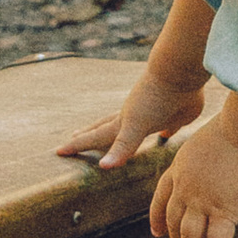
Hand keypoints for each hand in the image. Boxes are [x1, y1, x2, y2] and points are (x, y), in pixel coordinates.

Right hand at [58, 62, 207, 168]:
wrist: (179, 71)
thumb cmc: (158, 99)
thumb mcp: (136, 125)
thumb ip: (122, 146)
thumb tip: (103, 166)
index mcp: (124, 123)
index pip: (96, 137)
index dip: (78, 146)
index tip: (58, 151)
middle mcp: (132, 116)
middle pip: (106, 127)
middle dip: (90, 135)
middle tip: (74, 137)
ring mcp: (149, 111)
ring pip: (129, 124)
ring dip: (118, 131)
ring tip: (111, 133)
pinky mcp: (171, 110)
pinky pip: (160, 122)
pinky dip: (157, 128)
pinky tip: (164, 132)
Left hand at [149, 116, 237, 237]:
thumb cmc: (234, 131)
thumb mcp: (205, 145)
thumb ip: (203, 165)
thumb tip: (213, 177)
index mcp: (178, 170)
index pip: (161, 199)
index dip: (156, 219)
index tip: (157, 233)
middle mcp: (185, 189)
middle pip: (174, 223)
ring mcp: (202, 202)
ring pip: (190, 237)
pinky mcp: (224, 211)